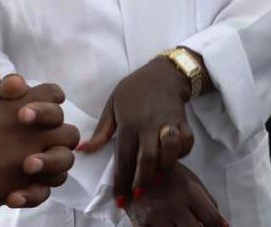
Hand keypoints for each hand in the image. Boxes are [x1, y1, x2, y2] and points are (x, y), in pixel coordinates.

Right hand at [0, 67, 79, 210]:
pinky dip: (37, 190)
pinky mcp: (18, 187)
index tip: (37, 109)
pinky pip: (45, 190)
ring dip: (54, 163)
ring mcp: (26, 162)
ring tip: (34, 164)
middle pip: (68, 132)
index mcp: (19, 109)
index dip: (50, 99)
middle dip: (59, 134)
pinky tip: (20, 186)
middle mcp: (29, 134)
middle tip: (40, 139)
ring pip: (63, 163)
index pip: (53, 95)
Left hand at [77, 58, 195, 205]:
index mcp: (128, 122)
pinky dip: (182, 154)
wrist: (164, 73)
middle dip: (143, 180)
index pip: (124, 156)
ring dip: (163, 169)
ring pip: (168, 153)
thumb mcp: (112, 104)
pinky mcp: (183, 121)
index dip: (122, 180)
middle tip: (138, 193)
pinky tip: (172, 158)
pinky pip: (186, 143)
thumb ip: (101, 131)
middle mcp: (149, 125)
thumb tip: (83, 150)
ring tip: (155, 178)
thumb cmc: (134, 89)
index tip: (121, 198)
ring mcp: (168, 123)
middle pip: (147, 158)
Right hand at [125, 162, 225, 226]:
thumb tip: (221, 222)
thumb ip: (207, 199)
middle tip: (198, 225)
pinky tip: (169, 225)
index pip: (211, 218)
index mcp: (189, 191)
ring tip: (181, 224)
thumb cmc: (166, 174)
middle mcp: (173, 204)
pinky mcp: (140, 223)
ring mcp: (155, 216)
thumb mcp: (189, 179)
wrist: (133, 167)